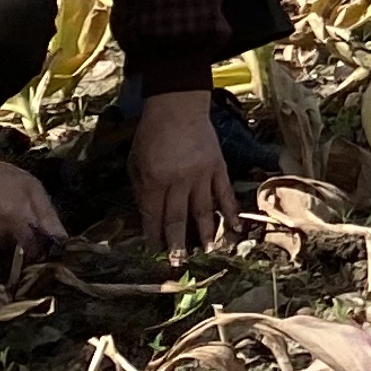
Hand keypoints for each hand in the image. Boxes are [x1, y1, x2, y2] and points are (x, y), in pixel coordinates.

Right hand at [0, 136, 63, 266]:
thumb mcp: (31, 187)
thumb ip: (47, 215)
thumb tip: (62, 240)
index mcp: (17, 221)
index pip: (37, 251)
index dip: (44, 251)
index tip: (47, 246)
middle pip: (21, 254)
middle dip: (27, 247)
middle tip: (23, 230)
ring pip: (4, 254)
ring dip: (9, 245)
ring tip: (4, 224)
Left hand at [130, 90, 234, 253]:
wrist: (178, 107)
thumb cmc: (151, 135)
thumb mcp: (135, 163)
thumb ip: (142, 189)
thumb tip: (150, 215)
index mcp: (154, 180)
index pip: (154, 216)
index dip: (154, 237)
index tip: (156, 254)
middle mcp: (179, 181)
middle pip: (178, 218)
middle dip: (178, 244)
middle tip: (180, 263)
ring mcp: (201, 175)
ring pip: (203, 210)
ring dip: (205, 234)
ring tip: (207, 253)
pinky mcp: (218, 167)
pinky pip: (224, 194)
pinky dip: (229, 212)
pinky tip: (235, 228)